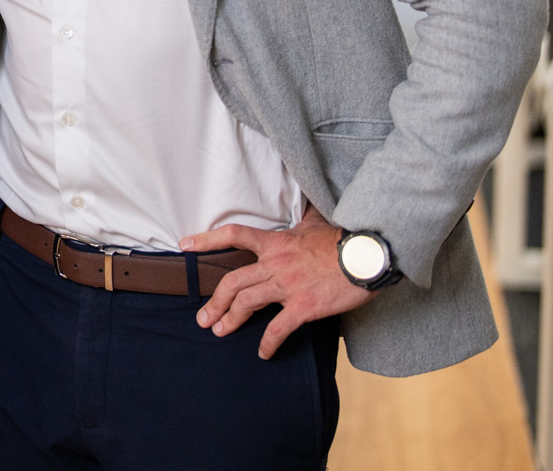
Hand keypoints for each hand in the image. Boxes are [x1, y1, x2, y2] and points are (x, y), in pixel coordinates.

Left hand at [182, 206, 372, 359]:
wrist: (367, 257)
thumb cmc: (343, 240)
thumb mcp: (316, 222)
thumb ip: (301, 217)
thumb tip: (301, 200)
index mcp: (275, 242)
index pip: (233, 235)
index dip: (206, 240)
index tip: (185, 245)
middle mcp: (275, 264)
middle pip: (233, 282)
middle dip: (214, 302)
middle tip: (203, 318)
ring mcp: (288, 286)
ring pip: (247, 303)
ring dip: (230, 320)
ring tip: (220, 332)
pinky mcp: (303, 306)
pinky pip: (278, 328)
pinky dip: (268, 343)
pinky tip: (263, 353)